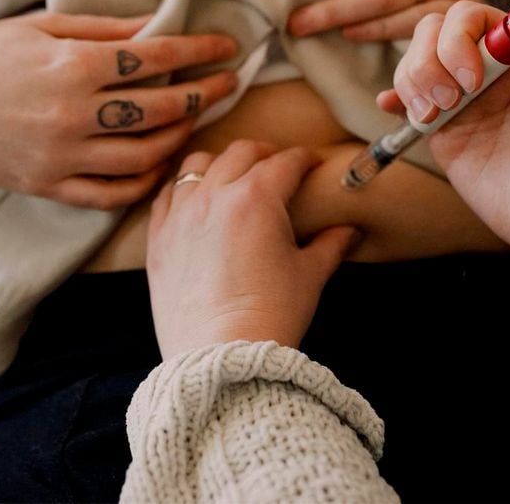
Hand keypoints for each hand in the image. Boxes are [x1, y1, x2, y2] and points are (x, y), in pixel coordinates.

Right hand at [0, 12, 237, 208]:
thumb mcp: (42, 27)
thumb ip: (105, 31)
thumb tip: (159, 28)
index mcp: (71, 66)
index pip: (155, 58)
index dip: (199, 48)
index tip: (229, 46)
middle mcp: (71, 115)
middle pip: (159, 108)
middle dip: (204, 93)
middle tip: (229, 82)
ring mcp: (59, 156)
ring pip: (143, 156)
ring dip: (181, 137)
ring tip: (196, 119)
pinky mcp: (46, 186)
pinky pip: (109, 194)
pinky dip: (143, 182)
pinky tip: (161, 163)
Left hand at [146, 141, 357, 357]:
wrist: (220, 357)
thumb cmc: (271, 316)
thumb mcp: (309, 277)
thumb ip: (331, 245)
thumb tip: (351, 231)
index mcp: (256, 198)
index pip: (286, 162)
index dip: (304, 158)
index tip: (314, 162)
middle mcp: (214, 196)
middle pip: (241, 152)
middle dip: (265, 153)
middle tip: (278, 164)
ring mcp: (180, 215)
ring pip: (197, 164)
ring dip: (219, 164)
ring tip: (232, 176)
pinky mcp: (158, 239)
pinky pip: (166, 197)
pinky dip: (183, 190)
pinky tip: (194, 200)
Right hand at [383, 0, 509, 303]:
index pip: (469, 16)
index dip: (458, 38)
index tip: (472, 79)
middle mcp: (485, 67)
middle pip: (432, 33)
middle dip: (429, 62)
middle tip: (451, 102)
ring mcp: (460, 96)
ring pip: (414, 62)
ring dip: (411, 82)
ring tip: (432, 116)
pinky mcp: (441, 128)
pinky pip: (406, 99)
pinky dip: (395, 99)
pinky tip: (395, 109)